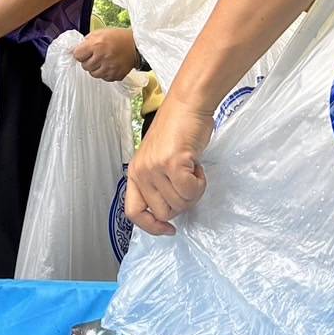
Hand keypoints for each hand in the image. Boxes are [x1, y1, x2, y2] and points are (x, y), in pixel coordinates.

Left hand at [72, 28, 137, 81]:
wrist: (136, 45)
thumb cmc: (118, 37)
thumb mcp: (100, 32)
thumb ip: (87, 40)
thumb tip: (77, 49)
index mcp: (96, 44)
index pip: (77, 55)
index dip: (80, 53)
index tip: (84, 52)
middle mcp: (102, 57)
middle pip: (84, 66)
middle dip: (88, 61)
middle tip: (95, 56)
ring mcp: (109, 67)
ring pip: (93, 74)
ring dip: (95, 68)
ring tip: (102, 61)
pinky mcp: (115, 75)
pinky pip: (103, 78)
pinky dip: (105, 73)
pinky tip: (109, 65)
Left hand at [126, 105, 212, 235]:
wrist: (188, 105)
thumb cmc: (178, 130)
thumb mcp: (158, 160)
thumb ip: (158, 184)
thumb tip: (168, 213)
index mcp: (135, 173)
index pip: (133, 213)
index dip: (151, 227)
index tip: (168, 228)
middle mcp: (141, 172)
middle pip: (164, 212)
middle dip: (182, 203)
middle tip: (188, 182)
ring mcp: (155, 168)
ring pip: (180, 203)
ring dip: (193, 191)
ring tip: (191, 169)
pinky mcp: (171, 163)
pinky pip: (191, 191)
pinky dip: (200, 183)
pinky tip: (196, 165)